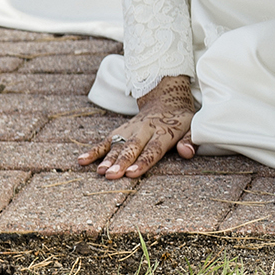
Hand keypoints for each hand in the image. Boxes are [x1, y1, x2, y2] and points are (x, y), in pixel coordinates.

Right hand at [78, 75, 196, 178]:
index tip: (132, 173)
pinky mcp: (120, 131)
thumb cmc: (180, 120)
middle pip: (132, 148)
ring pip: (117, 145)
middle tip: (111, 175)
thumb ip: (190, 140)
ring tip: (100, 171)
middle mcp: (145, 130)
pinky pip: (105, 141)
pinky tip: (82, 161)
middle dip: (121, 162)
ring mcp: (130, 130)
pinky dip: (94, 151)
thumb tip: (187, 152)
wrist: (165, 99)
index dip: (143, 161)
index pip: (153, 149)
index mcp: (164, 132)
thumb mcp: (193, 126)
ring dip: (107, 158)